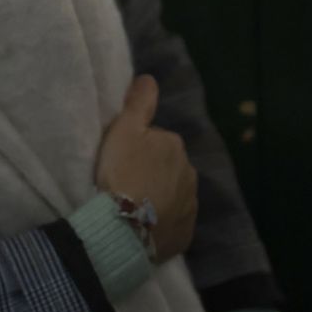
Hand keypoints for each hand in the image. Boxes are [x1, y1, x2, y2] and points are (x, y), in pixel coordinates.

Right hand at [95, 75, 197, 261]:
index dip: (137, 150)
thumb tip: (149, 78)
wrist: (124, 230)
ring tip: (133, 209)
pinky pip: (174, 223)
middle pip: (167, 168)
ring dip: (158, 198)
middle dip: (151, 173)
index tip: (121, 163)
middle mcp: (189, 173)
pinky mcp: (186, 233)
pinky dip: (163, 224)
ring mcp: (189, 205)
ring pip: (173, 194)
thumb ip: (138, 103)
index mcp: (175, 146)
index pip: (156, 142)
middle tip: (125, 186)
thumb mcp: (123, 131)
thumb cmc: (121, 175)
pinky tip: (145, 229)